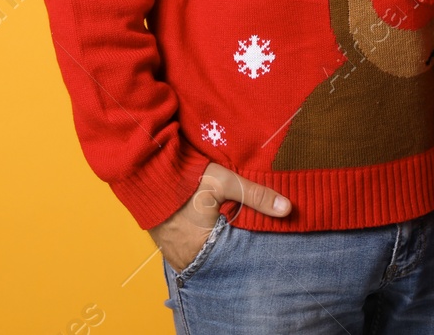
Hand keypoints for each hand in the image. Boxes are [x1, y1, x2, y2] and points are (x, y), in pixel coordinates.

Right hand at [149, 162, 290, 271]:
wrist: (146, 172)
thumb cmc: (186, 178)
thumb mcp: (224, 183)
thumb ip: (255, 195)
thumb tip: (287, 208)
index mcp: (202, 249)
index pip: (234, 261)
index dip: (248, 252)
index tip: (263, 245)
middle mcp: (185, 260)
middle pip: (219, 261)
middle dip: (234, 252)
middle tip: (249, 240)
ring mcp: (174, 255)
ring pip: (205, 257)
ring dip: (217, 248)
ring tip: (230, 235)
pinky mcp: (167, 246)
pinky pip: (190, 251)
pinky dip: (202, 244)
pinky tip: (211, 231)